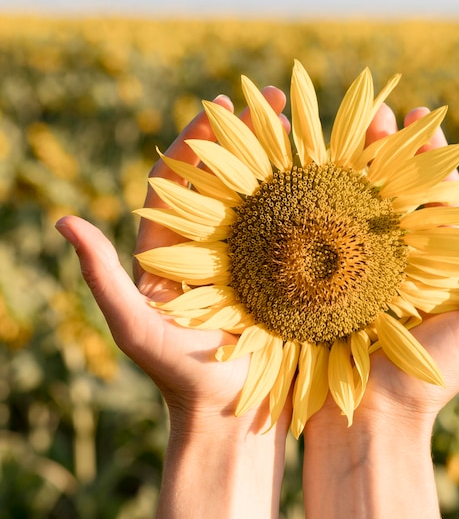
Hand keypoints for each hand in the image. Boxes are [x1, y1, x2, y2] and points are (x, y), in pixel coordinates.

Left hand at [55, 87, 289, 434]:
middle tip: (280, 104)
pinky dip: (312, 208)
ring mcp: (252, 261)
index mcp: (173, 247)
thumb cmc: (177, 377)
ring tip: (312, 131)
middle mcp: (213, 247)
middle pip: (230, 179)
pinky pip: (297, 237)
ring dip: (286, 163)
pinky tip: (334, 185)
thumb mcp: (135, 327)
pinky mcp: (283, 281)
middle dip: (252, 136)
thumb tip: (63, 221)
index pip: (183, 177)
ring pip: (267, 201)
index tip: (224, 102)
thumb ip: (103, 277)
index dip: (201, 136)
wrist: (226, 416)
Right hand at [302, 104, 458, 518]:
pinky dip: (312, 200)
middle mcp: (391, 258)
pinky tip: (304, 171)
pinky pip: (317, 234)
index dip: (432, 155)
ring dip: (347, 163)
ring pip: (351, 203)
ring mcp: (353, 267)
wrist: (371, 420)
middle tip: (378, 113)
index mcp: (431, 261)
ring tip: (341, 128)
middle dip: (384, 147)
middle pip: (389, 189)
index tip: (426, 116)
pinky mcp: (319, 281)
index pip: (435, 195)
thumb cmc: (430, 378)